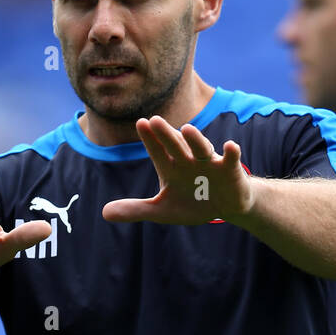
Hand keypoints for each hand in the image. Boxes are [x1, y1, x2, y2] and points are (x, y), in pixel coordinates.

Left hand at [102, 117, 253, 225]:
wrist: (225, 206)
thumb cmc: (192, 203)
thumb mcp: (162, 210)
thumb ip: (136, 209)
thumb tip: (104, 213)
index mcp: (171, 167)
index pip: (158, 151)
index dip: (150, 139)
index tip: (141, 123)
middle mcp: (188, 160)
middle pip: (176, 145)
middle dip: (166, 134)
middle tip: (155, 120)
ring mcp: (209, 163)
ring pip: (201, 148)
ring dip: (195, 139)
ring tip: (186, 129)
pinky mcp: (230, 170)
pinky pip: (231, 160)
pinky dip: (231, 153)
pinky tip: (231, 147)